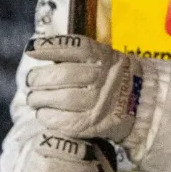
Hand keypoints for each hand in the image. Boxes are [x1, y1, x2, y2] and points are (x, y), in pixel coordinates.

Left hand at [23, 35, 151, 146]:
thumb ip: (76, 54)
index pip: (76, 47)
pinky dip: (47, 116)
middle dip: (39, 78)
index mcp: (104, 57)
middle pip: (63, 75)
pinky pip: (62, 120)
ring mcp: (98, 102)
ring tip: (34, 98)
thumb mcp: (102, 57)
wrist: (139, 104)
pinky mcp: (90, 124)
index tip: (30, 49)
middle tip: (31, 81)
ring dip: (39, 98)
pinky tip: (43, 112)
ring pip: (61, 98)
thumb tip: (36, 50)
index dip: (50, 47)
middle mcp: (103, 78)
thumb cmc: (110, 78)